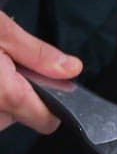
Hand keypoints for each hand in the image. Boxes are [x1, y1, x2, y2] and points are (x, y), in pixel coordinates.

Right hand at [0, 11, 82, 133]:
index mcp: (6, 97)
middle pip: (21, 115)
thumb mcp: (1, 31)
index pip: (47, 122)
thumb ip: (38, 54)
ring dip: (1, 94)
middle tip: (7, 65)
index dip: (55, 105)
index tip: (54, 89)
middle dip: (21, 93)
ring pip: (1, 113)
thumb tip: (72, 68)